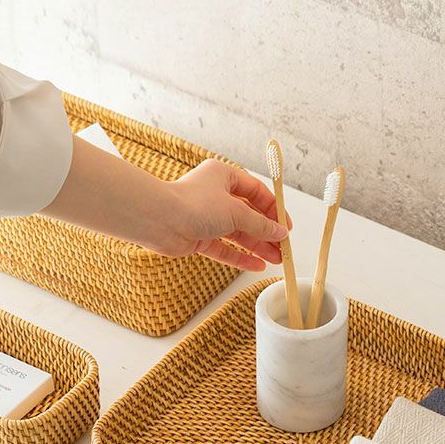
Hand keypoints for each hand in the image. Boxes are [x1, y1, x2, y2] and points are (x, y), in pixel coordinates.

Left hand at [44, 138, 288, 270]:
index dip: (273, 209)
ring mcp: (206, 218)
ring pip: (237, 233)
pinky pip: (224, 248)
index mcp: (224, 177)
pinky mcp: (198, 238)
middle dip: (267, 232)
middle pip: (248, 215)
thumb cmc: (194, 205)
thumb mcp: (236, 212)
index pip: (256, 192)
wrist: (159, 220)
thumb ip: (260, 224)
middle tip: (284, 247)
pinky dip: (240, 257)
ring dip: (257, 246)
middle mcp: (215, 196)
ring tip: (276, 259)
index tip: (286, 226)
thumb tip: (280, 233)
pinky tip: (257, 266)